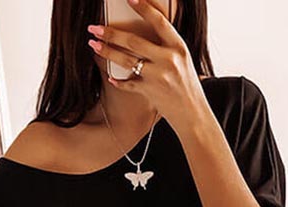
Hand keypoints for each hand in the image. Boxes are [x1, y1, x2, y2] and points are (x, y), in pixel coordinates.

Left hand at [86, 0, 210, 134]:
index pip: (159, 21)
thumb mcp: (183, 61)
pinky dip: (118, 81)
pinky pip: (128, 84)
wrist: (193, 114)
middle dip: (111, 33)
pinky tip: (110, 76)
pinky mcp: (150, 92)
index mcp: (178, 47)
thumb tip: (143, 34)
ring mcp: (159, 76)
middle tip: (94, 28)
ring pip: (127, 60)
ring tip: (94, 45)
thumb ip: (166, 47)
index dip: (143, 8)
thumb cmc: (187, 86)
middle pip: (134, 41)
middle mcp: (169, 59)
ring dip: (107, 52)